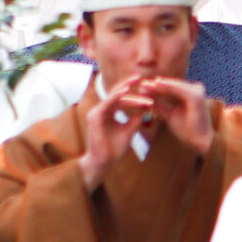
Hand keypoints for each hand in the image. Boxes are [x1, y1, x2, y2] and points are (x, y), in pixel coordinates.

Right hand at [79, 75, 152, 189]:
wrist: (104, 163)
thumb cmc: (114, 150)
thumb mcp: (129, 132)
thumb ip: (135, 120)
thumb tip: (146, 111)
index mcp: (108, 112)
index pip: (121, 98)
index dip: (133, 92)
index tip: (145, 86)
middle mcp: (101, 110)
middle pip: (116, 93)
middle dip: (129, 84)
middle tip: (141, 77)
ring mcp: (96, 112)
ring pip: (114, 97)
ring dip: (126, 89)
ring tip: (137, 81)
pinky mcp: (94, 116)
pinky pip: (107, 103)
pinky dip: (116, 96)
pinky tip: (126, 91)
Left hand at [144, 77, 212, 155]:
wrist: (200, 142)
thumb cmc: (187, 131)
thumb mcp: (170, 116)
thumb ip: (160, 106)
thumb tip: (147, 100)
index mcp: (191, 94)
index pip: (171, 88)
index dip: (156, 88)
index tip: (141, 88)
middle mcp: (196, 90)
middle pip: (172, 85)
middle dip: (155, 85)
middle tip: (140, 84)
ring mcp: (197, 92)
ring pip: (174, 85)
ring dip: (159, 85)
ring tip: (145, 85)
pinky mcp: (196, 96)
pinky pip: (178, 89)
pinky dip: (167, 86)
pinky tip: (156, 85)